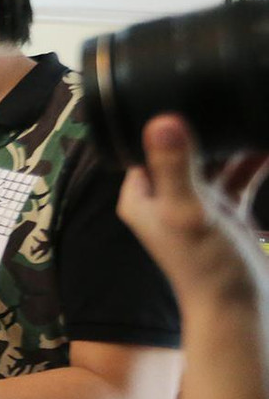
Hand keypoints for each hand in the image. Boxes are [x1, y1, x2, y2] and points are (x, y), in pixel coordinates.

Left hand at [117, 114, 268, 316]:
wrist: (239, 310)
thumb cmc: (206, 266)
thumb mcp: (188, 211)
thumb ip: (175, 168)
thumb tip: (161, 120)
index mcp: (141, 195)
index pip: (144, 144)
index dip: (163, 119)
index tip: (185, 88)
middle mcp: (163, 197)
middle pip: (182, 148)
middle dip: (205, 126)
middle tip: (227, 95)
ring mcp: (195, 204)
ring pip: (214, 161)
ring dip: (232, 143)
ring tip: (251, 114)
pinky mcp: (224, 212)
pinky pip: (238, 178)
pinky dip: (252, 164)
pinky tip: (267, 145)